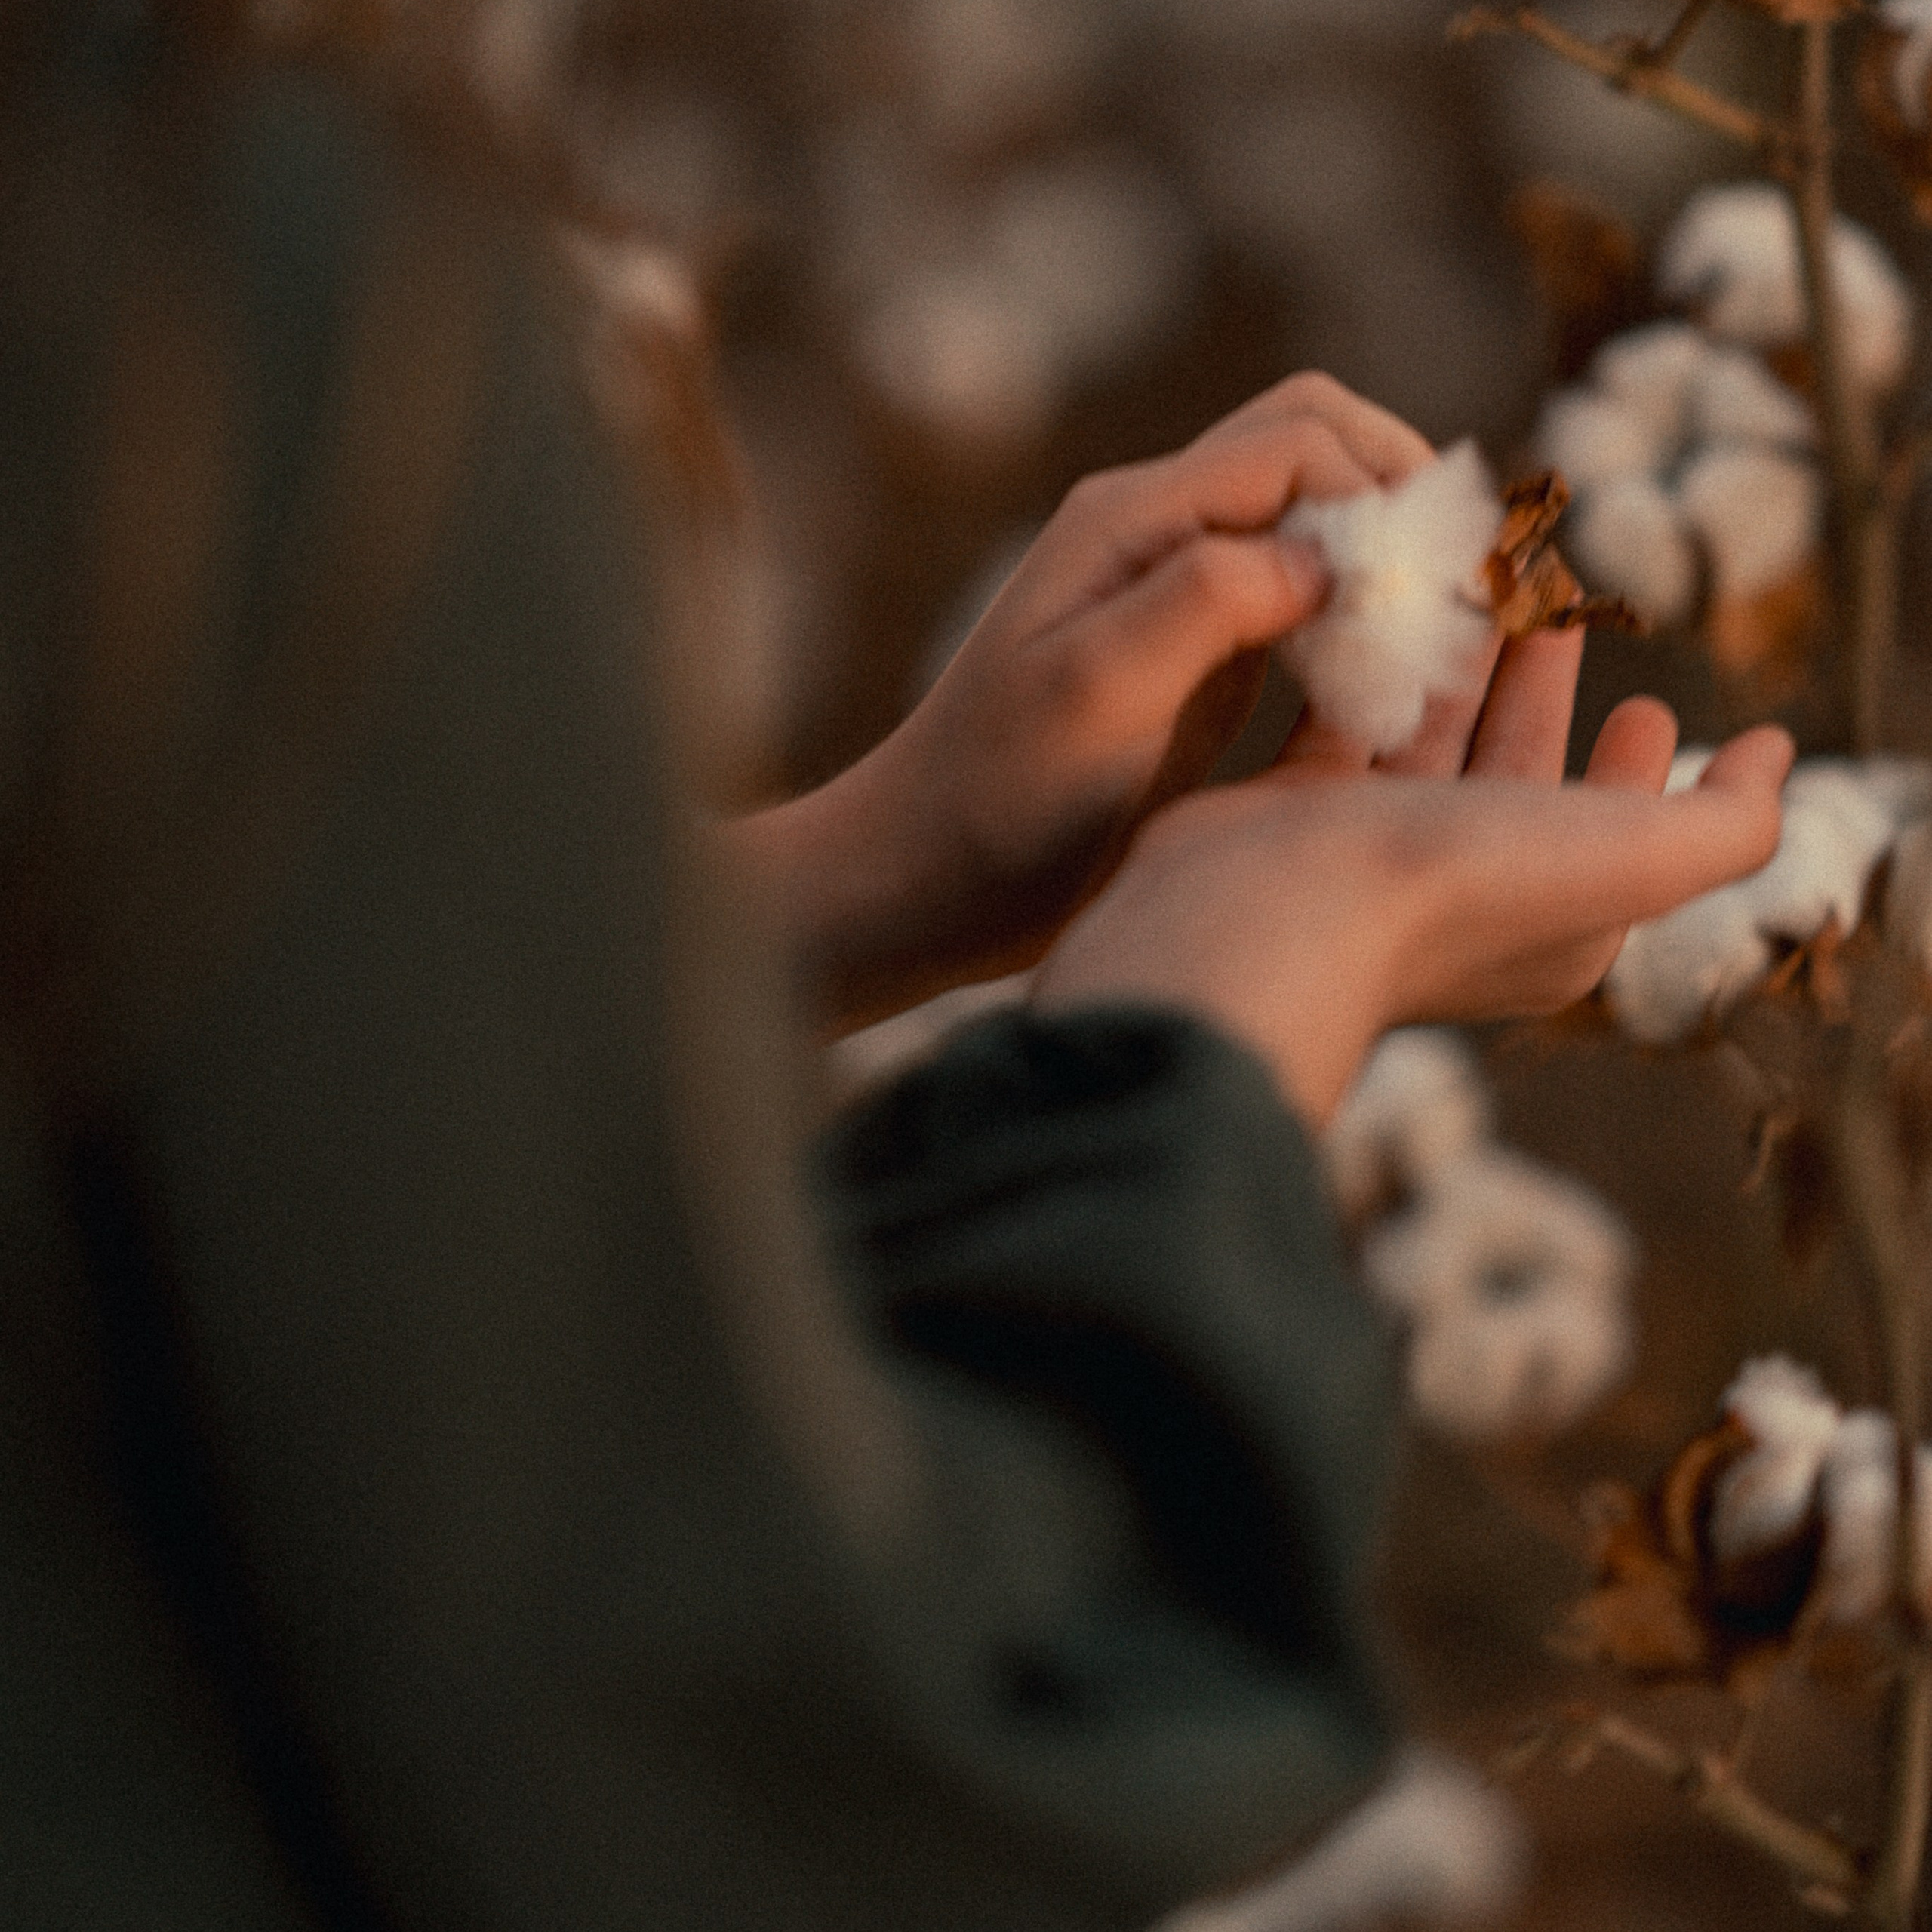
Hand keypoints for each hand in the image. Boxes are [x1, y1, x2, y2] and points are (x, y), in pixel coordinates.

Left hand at [728, 374, 1435, 1030]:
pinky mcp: (1195, 656)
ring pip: (1312, 517)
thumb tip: (1327, 552)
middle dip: (1402, 498)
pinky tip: (1383, 680)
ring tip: (1443, 632)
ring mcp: (1177, 592)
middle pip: (1313, 446)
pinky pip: (1298, 596)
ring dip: (1386, 553)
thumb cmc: (1000, 800)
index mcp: (1132, 521)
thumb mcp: (1094, 695)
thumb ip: (1204, 600)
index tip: (1443, 588)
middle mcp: (1157, 534)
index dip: (1389, 490)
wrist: (926, 880)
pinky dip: (1357, 615)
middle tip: (1463, 595)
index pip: (1299, 439)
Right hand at [1033, 624, 1793, 1123]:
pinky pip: (1340, 725)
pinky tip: (1380, 611)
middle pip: (1514, 771)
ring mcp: (1366, 854)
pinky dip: (1364, 672)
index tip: (1647, 700)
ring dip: (1456, 665)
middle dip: (1540, 688)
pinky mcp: (1289, 814)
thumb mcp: (1635, 858)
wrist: (1267, 919)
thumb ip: (1726, 820)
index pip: (1608, 834)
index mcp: (1548, 920)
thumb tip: (1772, 759)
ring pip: (1427, 739)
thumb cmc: (1453, 891)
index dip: (1636, 768)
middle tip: (1558, 603)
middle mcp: (1459, 893)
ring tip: (1478, 581)